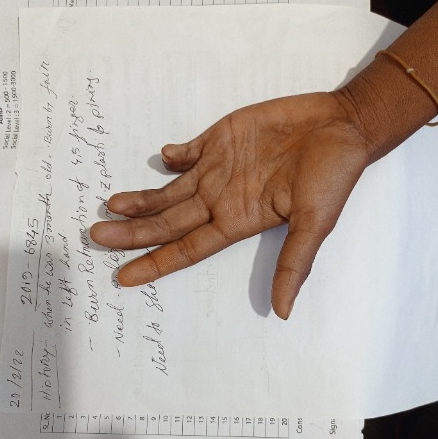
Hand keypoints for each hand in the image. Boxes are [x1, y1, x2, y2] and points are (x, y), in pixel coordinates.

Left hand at [90, 92, 369, 318]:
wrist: (342, 125)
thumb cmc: (332, 175)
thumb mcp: (314, 223)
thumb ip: (293, 264)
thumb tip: (282, 313)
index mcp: (238, 220)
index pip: (187, 248)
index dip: (155, 263)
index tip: (122, 277)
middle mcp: (221, 198)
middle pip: (168, 221)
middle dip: (133, 231)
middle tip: (96, 236)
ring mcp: (219, 168)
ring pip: (169, 189)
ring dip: (141, 198)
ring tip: (111, 205)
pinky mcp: (221, 138)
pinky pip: (188, 152)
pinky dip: (171, 157)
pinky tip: (160, 159)